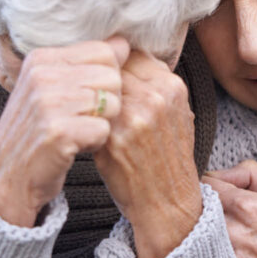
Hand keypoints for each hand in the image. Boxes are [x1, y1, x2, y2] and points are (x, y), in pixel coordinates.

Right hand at [0, 38, 129, 226]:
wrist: (8, 178)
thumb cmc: (35, 133)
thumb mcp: (51, 89)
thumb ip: (84, 64)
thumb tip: (124, 43)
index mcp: (41, 59)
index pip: (104, 51)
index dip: (106, 78)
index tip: (85, 96)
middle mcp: (42, 76)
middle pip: (112, 77)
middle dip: (107, 101)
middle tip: (83, 118)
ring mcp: (48, 103)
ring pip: (111, 103)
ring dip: (102, 124)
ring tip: (77, 132)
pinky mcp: (58, 132)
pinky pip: (104, 130)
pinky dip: (96, 143)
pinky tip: (75, 146)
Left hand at [94, 51, 202, 257]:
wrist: (168, 203)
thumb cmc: (167, 159)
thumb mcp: (176, 114)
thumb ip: (154, 86)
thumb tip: (123, 55)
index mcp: (172, 87)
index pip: (132, 54)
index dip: (114, 63)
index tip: (101, 73)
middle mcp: (156, 97)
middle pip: (112, 68)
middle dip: (97, 78)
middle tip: (83, 87)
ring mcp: (136, 117)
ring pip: (98, 89)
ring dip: (87, 96)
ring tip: (80, 107)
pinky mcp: (115, 138)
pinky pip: (90, 114)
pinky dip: (82, 117)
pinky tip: (80, 125)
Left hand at [204, 160, 256, 257]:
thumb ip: (251, 173)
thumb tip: (222, 172)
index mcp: (248, 207)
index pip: (206, 185)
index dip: (208, 186)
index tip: (213, 193)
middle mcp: (235, 233)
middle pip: (196, 212)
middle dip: (201, 210)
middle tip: (213, 216)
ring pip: (196, 240)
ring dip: (202, 237)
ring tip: (216, 239)